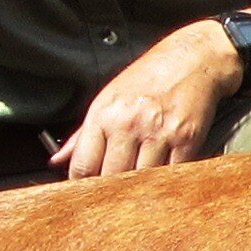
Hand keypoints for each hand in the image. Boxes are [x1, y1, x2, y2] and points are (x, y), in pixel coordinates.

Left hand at [55, 19, 243, 179]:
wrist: (192, 59)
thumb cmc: (148, 77)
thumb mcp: (108, 98)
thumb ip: (82, 134)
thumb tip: (58, 160)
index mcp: (104, 114)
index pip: (83, 166)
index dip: (83, 184)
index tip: (88, 190)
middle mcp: (128, 124)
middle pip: (111, 178)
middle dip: (111, 189)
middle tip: (116, 191)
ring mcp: (158, 134)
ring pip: (141, 181)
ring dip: (140, 187)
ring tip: (140, 183)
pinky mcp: (186, 140)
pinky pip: (170, 175)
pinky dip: (166, 180)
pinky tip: (163, 174)